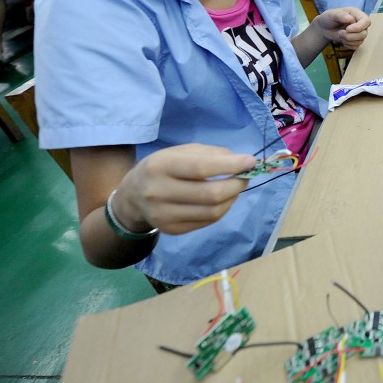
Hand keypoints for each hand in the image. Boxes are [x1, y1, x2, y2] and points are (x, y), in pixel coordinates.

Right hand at [112, 144, 254, 234]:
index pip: (201, 168)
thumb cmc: (162, 168)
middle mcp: (158, 192)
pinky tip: (222, 200)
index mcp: (160, 166)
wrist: (132, 197)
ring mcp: (164, 216)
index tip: (251, 161)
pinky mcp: (171, 230)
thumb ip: (210, 153)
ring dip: (232, 198)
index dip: (230, 166)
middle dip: (236, 185)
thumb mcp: (179, 152)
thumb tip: (240, 161)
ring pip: (213, 212)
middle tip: (246, 176)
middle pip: (210, 194)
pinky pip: (208, 221)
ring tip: (235, 187)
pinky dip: (222, 209)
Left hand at [315, 7, 369, 48]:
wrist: (324, 28)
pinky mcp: (356, 40)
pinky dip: (347, 45)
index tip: (347, 29)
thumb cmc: (328, 18)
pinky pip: (356, 46)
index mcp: (357, 14)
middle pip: (364, 33)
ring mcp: (359, 32)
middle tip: (339, 33)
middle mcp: (360, 23)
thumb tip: (350, 19)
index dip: (359, 27)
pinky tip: (342, 40)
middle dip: (351, 36)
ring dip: (348, 40)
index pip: (366, 21)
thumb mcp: (332, 14)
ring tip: (339, 34)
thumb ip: (340, 15)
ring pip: (360, 41)